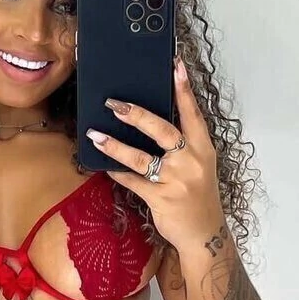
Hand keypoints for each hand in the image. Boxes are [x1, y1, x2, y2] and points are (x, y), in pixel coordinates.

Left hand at [85, 57, 224, 251]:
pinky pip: (132, 182)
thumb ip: (181, 147)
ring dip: (115, 145)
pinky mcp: (161, 199)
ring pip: (140, 158)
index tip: (175, 65)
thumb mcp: (198, 166)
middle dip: (136, 115)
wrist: (204, 235)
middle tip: (114, 103)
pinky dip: (117, 173)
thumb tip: (150, 124)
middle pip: (162, 130)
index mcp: (203, 149)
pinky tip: (104, 165)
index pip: (193, 114)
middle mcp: (191, 161)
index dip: (183, 90)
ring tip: (95, 135)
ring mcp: (175, 181)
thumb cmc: (198, 197)